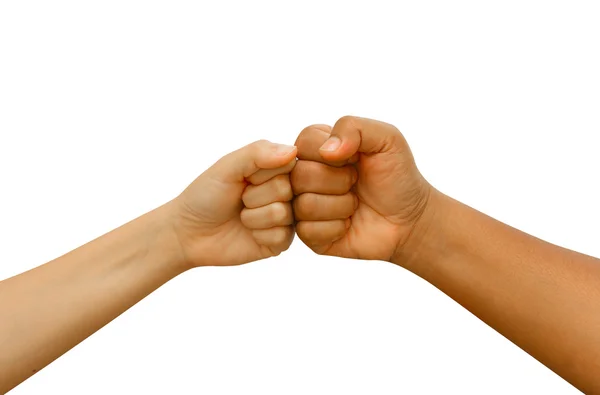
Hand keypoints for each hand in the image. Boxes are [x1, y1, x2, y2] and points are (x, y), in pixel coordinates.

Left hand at [170, 140, 296, 266]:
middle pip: (286, 189)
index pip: (289, 163)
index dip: (261, 173)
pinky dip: (258, 234)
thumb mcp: (228, 166)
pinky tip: (247, 233)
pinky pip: (281, 236)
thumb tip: (293, 151)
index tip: (244, 178)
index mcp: (275, 170)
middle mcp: (285, 193)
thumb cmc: (206, 195)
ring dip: (253, 216)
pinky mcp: (280, 242)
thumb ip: (258, 152)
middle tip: (239, 200)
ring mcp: (284, 218)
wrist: (188, 232)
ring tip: (241, 216)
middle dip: (254, 196)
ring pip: (283, 213)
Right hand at [291, 116, 431, 264]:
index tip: (356, 159)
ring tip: (355, 204)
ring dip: (341, 206)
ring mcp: (303, 205)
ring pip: (304, 205)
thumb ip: (355, 127)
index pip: (304, 141)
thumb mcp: (387, 139)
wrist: (410, 218)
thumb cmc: (397, 176)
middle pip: (300, 175)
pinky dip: (337, 228)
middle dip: (339, 181)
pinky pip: (308, 231)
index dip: (333, 154)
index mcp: (317, 147)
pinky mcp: (309, 234)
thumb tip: (326, 150)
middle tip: (356, 183)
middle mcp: (304, 175)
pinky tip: (348, 224)